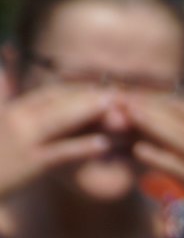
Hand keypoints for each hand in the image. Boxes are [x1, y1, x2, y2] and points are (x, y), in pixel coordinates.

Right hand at [0, 79, 111, 196]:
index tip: (101, 89)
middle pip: (58, 102)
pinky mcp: (30, 164)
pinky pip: (60, 153)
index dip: (78, 90)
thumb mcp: (0, 122)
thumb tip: (4, 73)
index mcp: (13, 110)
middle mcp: (17, 119)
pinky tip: (104, 145)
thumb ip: (4, 97)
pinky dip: (81, 148)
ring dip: (89, 113)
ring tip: (116, 108)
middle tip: (118, 93)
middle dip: (89, 96)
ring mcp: (24, 141)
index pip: (50, 93)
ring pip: (61, 122)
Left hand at [127, 64, 183, 207]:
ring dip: (146, 125)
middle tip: (119, 97)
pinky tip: (137, 148)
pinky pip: (171, 165)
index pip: (181, 105)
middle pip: (171, 118)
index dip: (157, 98)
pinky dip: (154, 156)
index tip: (135, 92)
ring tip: (124, 114)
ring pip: (168, 138)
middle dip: (144, 107)